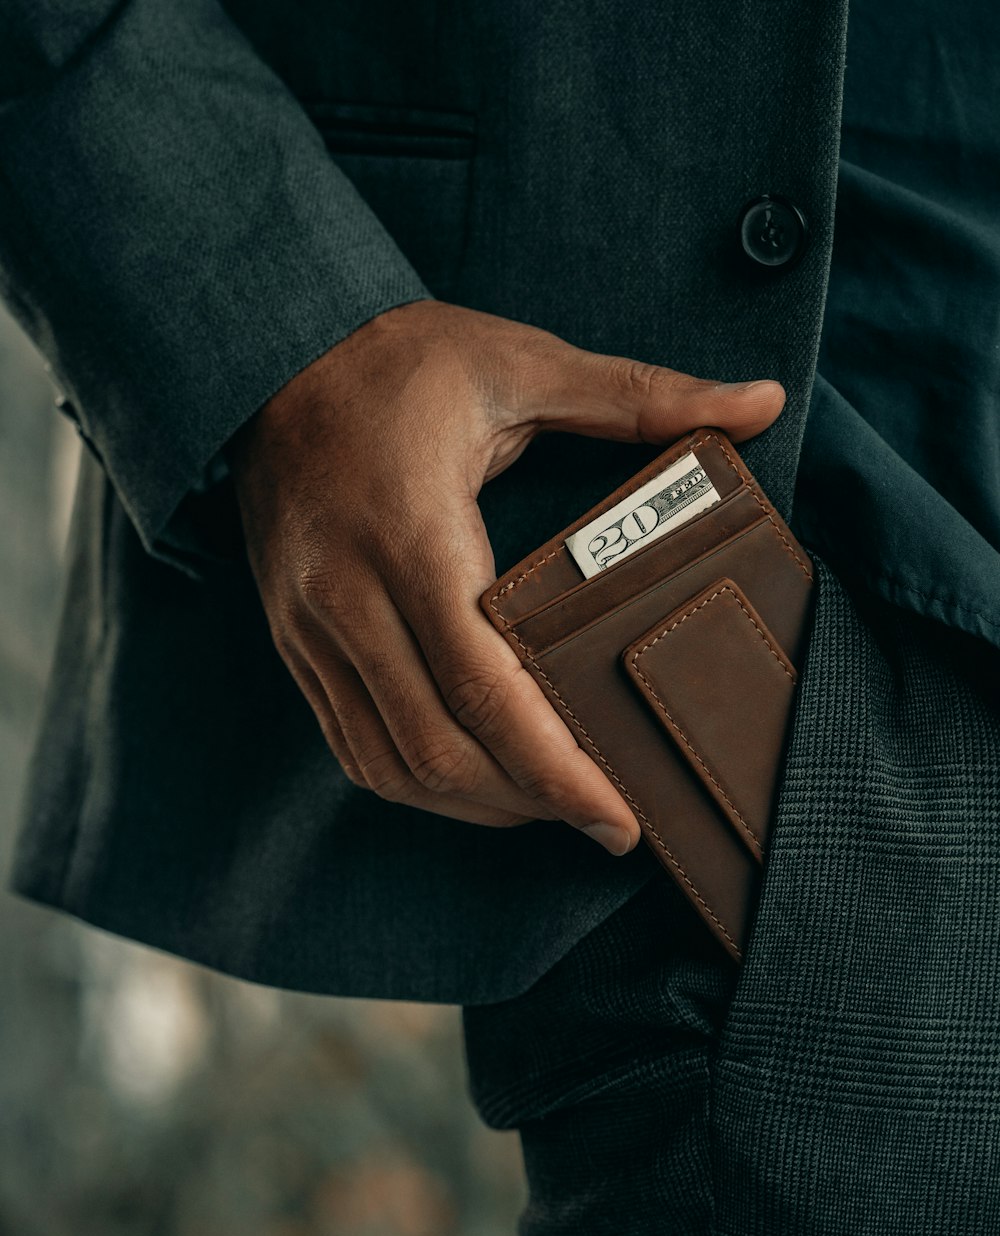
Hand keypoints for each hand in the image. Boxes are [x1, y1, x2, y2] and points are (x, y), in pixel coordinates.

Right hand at [227, 299, 783, 853]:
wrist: (270, 356)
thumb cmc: (399, 361)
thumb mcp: (522, 363)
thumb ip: (642, 396)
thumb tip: (763, 403)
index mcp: (410, 533)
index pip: (483, 686)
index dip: (554, 768)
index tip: (618, 815)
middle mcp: (348, 596)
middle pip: (436, 747)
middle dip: (528, 804)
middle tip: (605, 820)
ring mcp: (309, 627)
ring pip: (389, 763)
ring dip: (473, 804)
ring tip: (548, 807)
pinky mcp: (294, 640)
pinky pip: (350, 743)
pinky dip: (416, 781)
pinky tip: (471, 780)